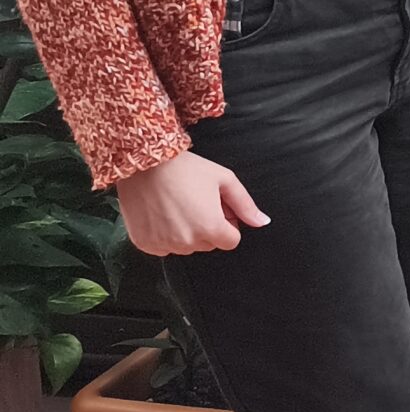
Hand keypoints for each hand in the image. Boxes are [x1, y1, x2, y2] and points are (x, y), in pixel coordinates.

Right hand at [116, 151, 268, 255]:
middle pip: (209, 244)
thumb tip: (262, 222)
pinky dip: (166, 235)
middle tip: (198, 203)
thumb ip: (245, 204)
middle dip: (209, 228)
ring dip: (188, 233)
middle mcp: (187, 242)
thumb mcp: (224, 180)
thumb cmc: (186, 169)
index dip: (228, 223)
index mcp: (210, 228)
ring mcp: (164, 245)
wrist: (144, 165)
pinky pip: (164, 247)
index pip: (231, 241)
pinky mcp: (145, 244)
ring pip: (187, 247)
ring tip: (180, 206)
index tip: (218, 208)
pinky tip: (163, 213)